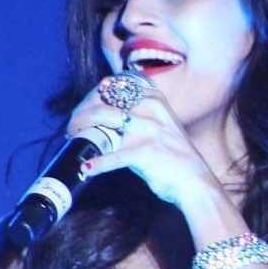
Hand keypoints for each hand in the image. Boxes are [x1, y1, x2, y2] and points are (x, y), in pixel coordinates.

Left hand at [66, 77, 219, 211]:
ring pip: (103, 119)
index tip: (80, 110)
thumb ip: (139, 114)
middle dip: (81, 113)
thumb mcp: (160, 125)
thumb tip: (106, 113)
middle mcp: (150, 108)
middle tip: (72, 127)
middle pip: (103, 101)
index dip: (92, 96)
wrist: (195, 181)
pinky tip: (86, 168)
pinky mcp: (145, 151)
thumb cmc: (173, 156)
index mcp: (153, 98)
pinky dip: (97, 164)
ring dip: (81, 129)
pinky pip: (113, 156)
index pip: (113, 86)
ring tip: (72, 139)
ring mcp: (148, 129)